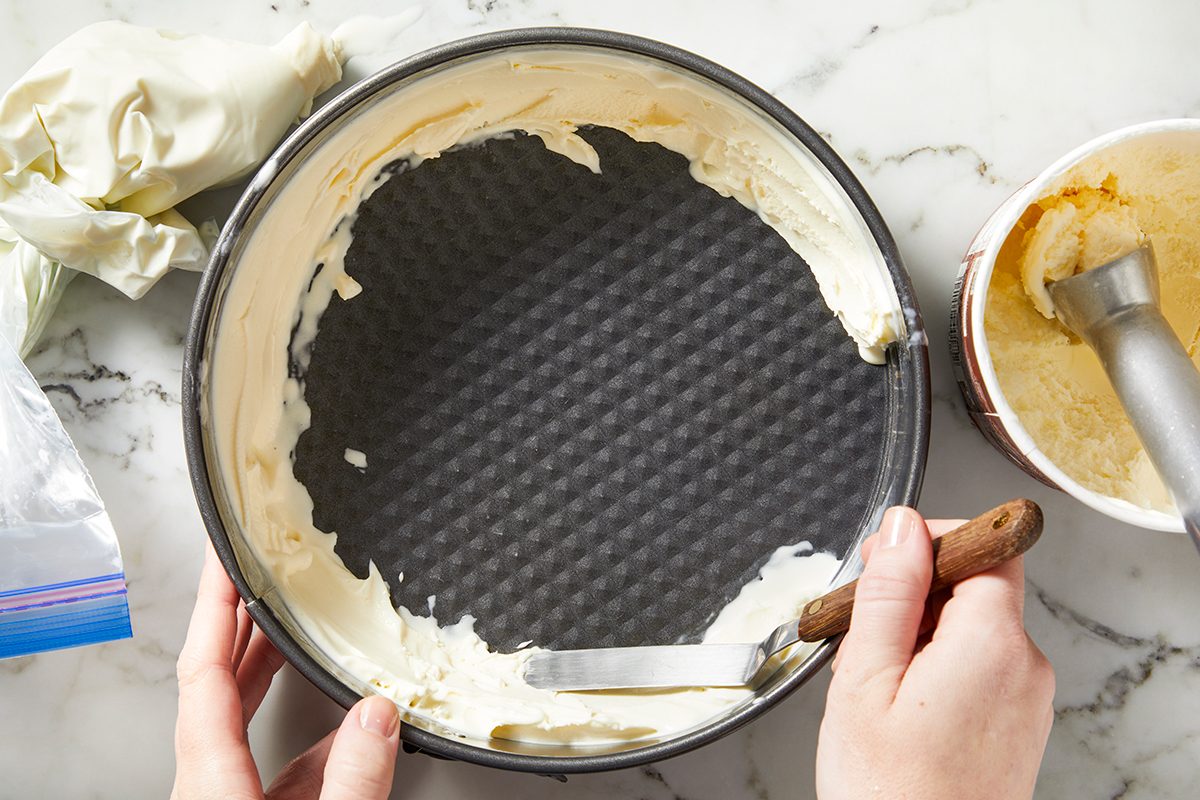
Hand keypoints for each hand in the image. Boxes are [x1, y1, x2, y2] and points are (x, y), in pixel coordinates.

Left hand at [172, 545, 400, 799]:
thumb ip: (352, 776)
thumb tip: (378, 713)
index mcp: (210, 783)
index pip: (204, 670)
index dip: (215, 605)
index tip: (223, 558)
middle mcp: (208, 785)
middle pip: (217, 681)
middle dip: (238, 616)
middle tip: (255, 567)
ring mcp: (227, 798)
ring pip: (240, 716)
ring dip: (266, 663)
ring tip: (293, 623)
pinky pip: (272, 758)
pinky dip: (307, 727)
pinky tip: (346, 722)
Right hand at [816, 507, 1054, 799]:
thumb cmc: (889, 792)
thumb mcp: (866, 677)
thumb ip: (890, 591)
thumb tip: (903, 526)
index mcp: (991, 643)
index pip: (985, 547)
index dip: (931, 540)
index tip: (884, 558)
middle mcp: (1024, 666)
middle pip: (975, 588)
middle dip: (912, 595)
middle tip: (859, 632)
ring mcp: (1026, 701)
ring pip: (971, 630)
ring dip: (918, 635)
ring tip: (872, 684)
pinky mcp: (1018, 727)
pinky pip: (978, 670)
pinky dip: (935, 670)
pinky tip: (895, 707)